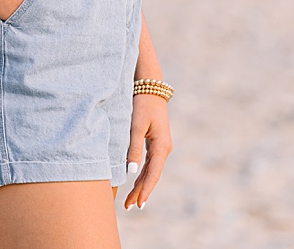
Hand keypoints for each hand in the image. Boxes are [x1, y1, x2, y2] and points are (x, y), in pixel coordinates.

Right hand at [0, 0, 79, 20]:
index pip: (58, 3)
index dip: (64, 7)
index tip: (71, 12)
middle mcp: (31, 4)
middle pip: (47, 14)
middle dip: (52, 15)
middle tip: (62, 22)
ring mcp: (19, 12)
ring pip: (34, 19)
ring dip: (38, 19)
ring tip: (45, 23)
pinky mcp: (7, 17)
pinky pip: (19, 21)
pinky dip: (22, 20)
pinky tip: (24, 19)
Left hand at [124, 93, 171, 209]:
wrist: (150, 87)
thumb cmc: (142, 105)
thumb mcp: (136, 126)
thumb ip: (134, 147)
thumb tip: (130, 171)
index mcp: (162, 147)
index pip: (152, 174)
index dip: (145, 190)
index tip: (138, 204)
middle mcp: (163, 149)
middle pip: (151, 176)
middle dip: (141, 191)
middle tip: (129, 206)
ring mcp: (160, 146)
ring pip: (150, 170)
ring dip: (141, 184)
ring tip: (130, 199)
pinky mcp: (155, 142)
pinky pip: (149, 163)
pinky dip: (142, 174)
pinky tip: (135, 181)